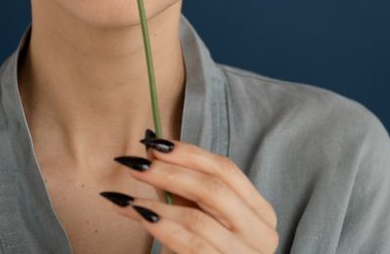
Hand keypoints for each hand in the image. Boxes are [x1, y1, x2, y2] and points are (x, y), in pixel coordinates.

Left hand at [102, 138, 279, 253]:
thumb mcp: (203, 221)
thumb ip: (184, 191)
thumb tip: (152, 148)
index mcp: (261, 214)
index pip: (227, 171)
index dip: (190, 154)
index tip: (155, 144)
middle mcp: (261, 234)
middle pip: (215, 190)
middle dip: (171, 173)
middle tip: (136, 165)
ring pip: (198, 219)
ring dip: (157, 203)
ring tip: (127, 196)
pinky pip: (191, 245)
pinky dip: (162, 228)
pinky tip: (138, 216)